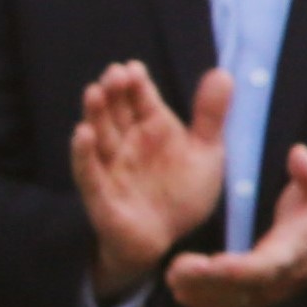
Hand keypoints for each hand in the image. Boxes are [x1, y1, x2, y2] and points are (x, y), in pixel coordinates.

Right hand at [71, 62, 227, 295]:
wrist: (167, 239)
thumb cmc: (181, 192)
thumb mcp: (205, 151)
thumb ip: (211, 116)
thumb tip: (224, 72)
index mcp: (152, 128)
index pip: (141, 99)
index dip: (136, 84)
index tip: (133, 67)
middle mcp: (127, 142)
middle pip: (116, 112)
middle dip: (113, 92)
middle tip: (114, 74)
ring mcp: (111, 167)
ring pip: (99, 136)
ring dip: (95, 115)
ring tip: (93, 92)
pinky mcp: (100, 195)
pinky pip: (89, 173)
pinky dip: (83, 154)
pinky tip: (82, 134)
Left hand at [163, 144, 306, 306]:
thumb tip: (297, 154)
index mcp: (295, 251)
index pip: (268, 266)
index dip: (241, 269)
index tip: (214, 263)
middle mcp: (282, 279)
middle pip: (243, 290)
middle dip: (208, 284)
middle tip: (175, 271)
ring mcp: (269, 293)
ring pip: (233, 303)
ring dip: (200, 295)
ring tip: (172, 278)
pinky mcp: (257, 298)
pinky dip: (203, 303)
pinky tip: (180, 291)